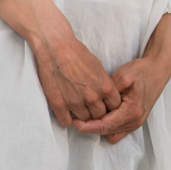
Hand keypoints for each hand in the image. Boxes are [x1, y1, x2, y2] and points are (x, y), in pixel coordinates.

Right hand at [0, 0, 120, 124]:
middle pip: (100, 117)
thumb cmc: (77, 53)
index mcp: (104, 87)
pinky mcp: (59, 104)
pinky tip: (67, 114)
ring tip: (79, 112)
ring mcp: (75, 102)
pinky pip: (66, 122)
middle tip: (91, 111)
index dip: (110, 107)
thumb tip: (105, 95)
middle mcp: (92, 97)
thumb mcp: (98, 66)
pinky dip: (67, 120)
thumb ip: (103, 83)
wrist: (56, 47)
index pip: (115, 107)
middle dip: (97, 114)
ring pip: (84, 121)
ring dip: (82, 118)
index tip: (104, 105)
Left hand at [76, 13, 170, 144]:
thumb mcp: (124, 76)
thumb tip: (94, 102)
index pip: (104, 126)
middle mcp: (135, 121)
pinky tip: (100, 116)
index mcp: (131, 111)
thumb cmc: (142, 71)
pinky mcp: (136, 121)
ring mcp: (136, 123)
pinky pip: (118, 132)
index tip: (74, 121)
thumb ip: (109, 91)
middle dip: (90, 128)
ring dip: (99, 128)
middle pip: (106, 132)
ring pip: (111, 134)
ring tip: (87, 116)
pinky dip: (107, 127)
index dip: (87, 126)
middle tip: (75, 117)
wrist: (158, 70)